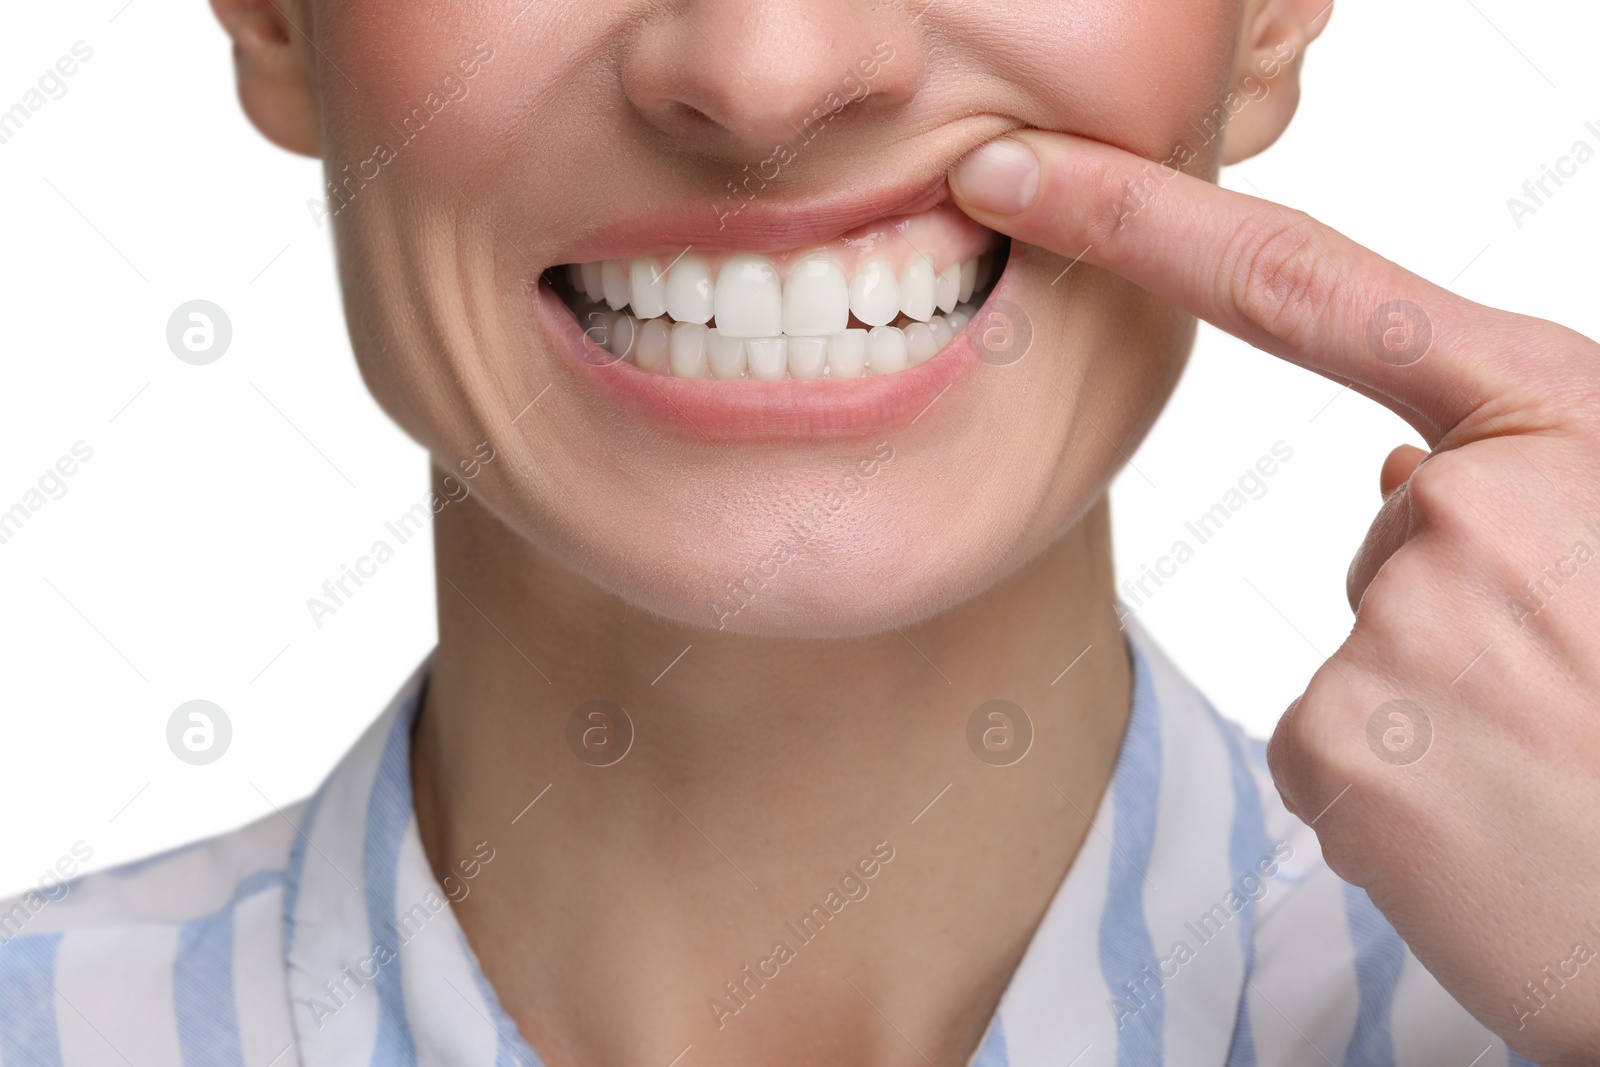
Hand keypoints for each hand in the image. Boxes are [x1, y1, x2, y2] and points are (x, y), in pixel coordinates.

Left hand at [949, 130, 1599, 1063]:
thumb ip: (1527, 479)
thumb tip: (1400, 476)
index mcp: (1556, 418)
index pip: (1304, 285)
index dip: (1143, 221)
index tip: (1021, 178)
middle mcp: (1469, 500)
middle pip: (1389, 531)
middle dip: (1462, 608)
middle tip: (1577, 696)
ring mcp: (1400, 620)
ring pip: (1366, 647)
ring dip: (1443, 709)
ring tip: (1555, 769)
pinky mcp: (1342, 742)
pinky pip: (1334, 743)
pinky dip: (1402, 789)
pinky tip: (1497, 825)